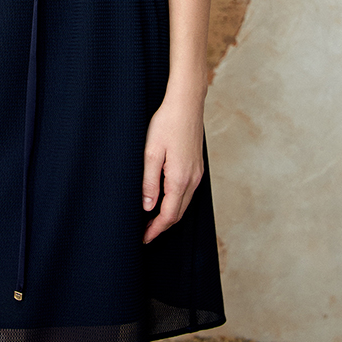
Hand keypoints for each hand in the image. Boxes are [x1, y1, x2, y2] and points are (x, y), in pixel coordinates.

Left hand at [141, 90, 204, 242]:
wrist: (186, 103)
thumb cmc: (167, 123)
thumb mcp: (151, 152)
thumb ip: (149, 181)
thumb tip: (148, 207)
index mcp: (180, 178)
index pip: (168, 215)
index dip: (155, 230)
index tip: (143, 238)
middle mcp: (192, 179)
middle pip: (178, 213)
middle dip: (161, 226)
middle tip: (144, 232)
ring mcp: (197, 173)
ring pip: (184, 203)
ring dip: (169, 214)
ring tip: (151, 219)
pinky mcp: (197, 166)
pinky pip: (187, 191)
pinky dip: (176, 201)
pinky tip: (164, 198)